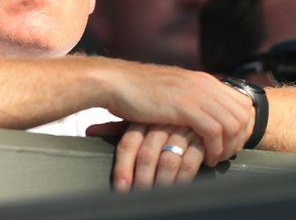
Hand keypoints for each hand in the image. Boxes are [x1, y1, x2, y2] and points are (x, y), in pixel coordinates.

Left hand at [88, 122, 205, 191]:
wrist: (205, 97)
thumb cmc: (169, 114)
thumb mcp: (143, 116)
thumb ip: (118, 127)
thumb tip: (89, 130)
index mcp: (145, 118)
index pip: (128, 143)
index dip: (122, 167)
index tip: (120, 188)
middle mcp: (162, 123)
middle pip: (146, 155)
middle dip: (141, 181)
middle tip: (138, 197)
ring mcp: (183, 129)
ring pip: (167, 161)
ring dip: (162, 184)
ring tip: (157, 197)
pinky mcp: (203, 137)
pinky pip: (191, 162)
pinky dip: (185, 178)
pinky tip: (181, 188)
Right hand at [103, 62, 252, 165]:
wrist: (116, 82)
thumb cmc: (136, 90)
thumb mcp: (171, 89)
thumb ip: (188, 96)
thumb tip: (198, 113)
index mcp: (203, 79)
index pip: (240, 102)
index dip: (241, 125)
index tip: (229, 142)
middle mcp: (204, 84)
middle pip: (242, 114)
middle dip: (239, 139)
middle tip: (225, 155)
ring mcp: (196, 94)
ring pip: (233, 124)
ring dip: (228, 147)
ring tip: (215, 159)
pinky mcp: (185, 107)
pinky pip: (215, 131)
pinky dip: (215, 149)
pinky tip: (205, 158)